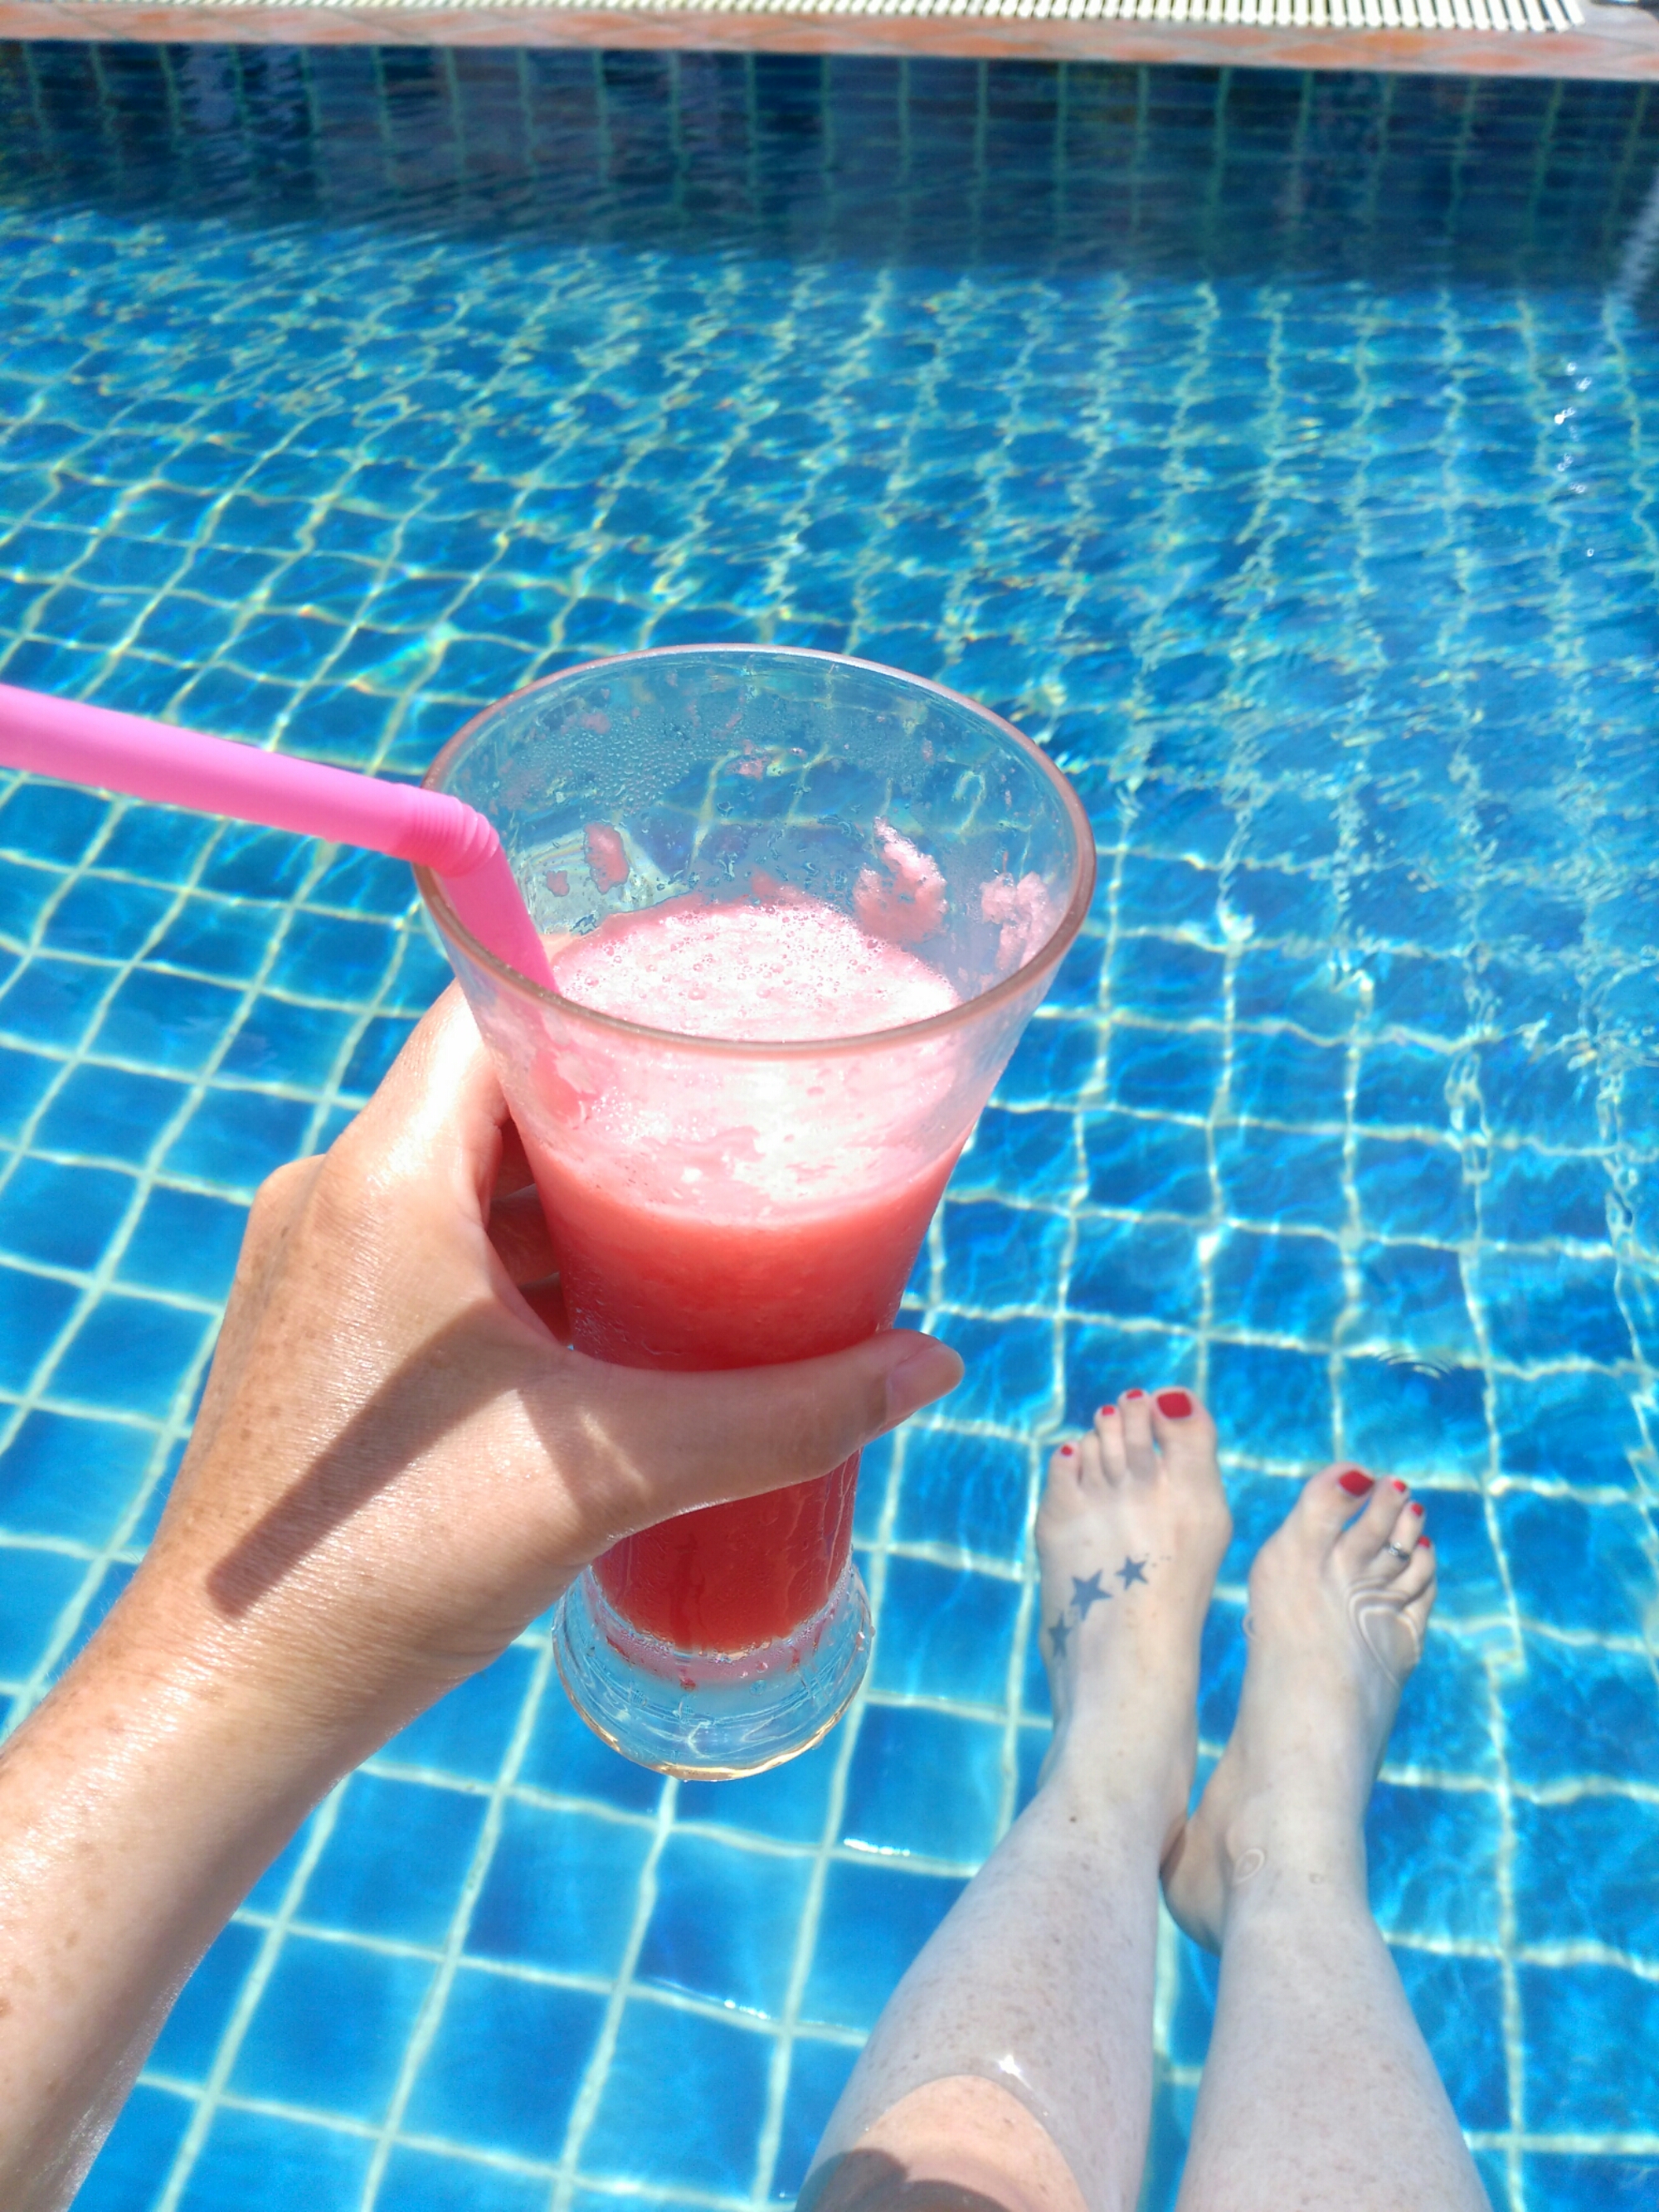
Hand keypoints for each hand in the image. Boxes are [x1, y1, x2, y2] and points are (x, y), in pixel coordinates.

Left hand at [119, 981, 962, 1758]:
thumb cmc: (393, 1566)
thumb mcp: (609, 1473)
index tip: (710, 1021)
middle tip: (738, 1128)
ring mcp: (316, 1268)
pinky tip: (613, 1318)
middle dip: (620, 1111)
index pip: (496, 1008)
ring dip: (577, 1198)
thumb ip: (781, 1413)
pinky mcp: (318, 1334)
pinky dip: (527, 1261)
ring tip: (698, 1220)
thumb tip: (931, 1366)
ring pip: (469, 1180)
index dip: (605, 993)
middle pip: (497, 1095)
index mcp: (387, 1178)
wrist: (229, 1697)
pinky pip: (436, 1249)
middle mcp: (334, 1196)